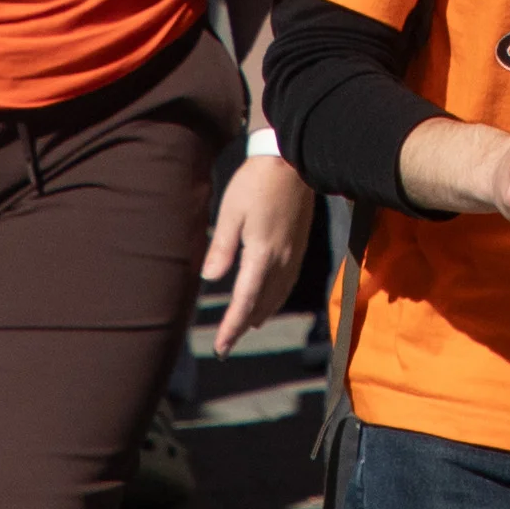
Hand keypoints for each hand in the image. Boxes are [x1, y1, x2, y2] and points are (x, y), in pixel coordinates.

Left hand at [201, 151, 318, 340]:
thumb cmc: (256, 183)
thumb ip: (221, 248)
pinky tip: (269, 299)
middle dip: (243, 326)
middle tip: (226, 345)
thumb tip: (210, 279)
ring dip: (261, 314)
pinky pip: (288, 284)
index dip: (232, 327)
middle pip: (262, 304)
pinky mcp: (299, 247)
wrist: (293, 161)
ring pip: (278, 297)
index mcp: (261, 255)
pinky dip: (276, 299)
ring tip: (246, 327)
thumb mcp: (231, 212)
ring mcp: (293, 255)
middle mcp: (281, 262)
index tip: (220, 347)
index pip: (245, 302)